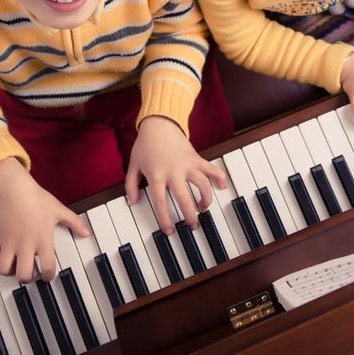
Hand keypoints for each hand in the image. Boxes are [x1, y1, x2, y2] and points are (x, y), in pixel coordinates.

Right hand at [0, 157, 89, 281]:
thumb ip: (75, 223)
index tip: (48, 275)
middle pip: (23, 274)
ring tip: (16, 268)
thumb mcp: (59, 210)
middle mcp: (24, 243)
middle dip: (28, 278)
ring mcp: (8, 242)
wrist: (15, 188)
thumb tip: (86, 233)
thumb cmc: (37, 198)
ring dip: (9, 274)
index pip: (47, 267)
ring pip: (3, 269)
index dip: (49, 276)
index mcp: (41, 238)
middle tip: (31, 273)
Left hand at [125, 116, 227, 234]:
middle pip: (185, 199)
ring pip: (202, 185)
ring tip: (203, 208)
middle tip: (192, 226)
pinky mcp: (196, 158)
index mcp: (156, 176)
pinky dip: (219, 177)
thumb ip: (131, 185)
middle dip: (190, 216)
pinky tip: (222, 186)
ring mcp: (187, 165)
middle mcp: (173, 172)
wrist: (159, 123)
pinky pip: (211, 168)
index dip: (165, 220)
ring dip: (206, 199)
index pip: (161, 203)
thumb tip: (132, 202)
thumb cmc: (145, 145)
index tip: (170, 230)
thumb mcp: (133, 165)